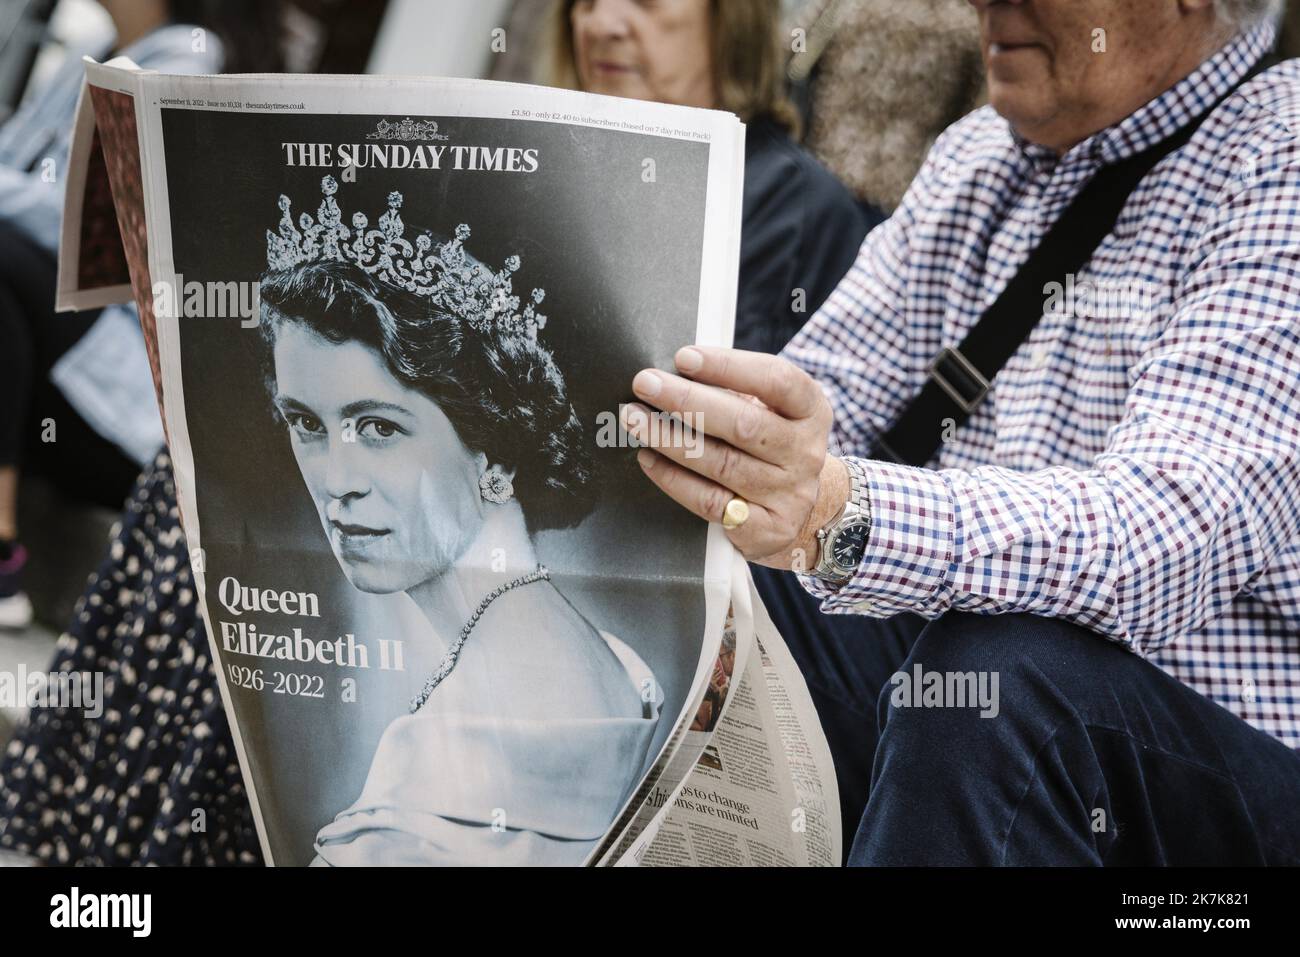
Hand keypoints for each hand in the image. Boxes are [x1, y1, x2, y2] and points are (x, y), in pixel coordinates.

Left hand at [623, 346, 848, 569]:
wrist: (802, 511)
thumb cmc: (770, 445)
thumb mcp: (771, 412)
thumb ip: (735, 391)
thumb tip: (672, 373)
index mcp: (811, 412)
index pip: (777, 380)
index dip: (729, 367)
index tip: (684, 358)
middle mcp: (805, 453)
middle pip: (744, 424)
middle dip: (686, 401)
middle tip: (644, 384)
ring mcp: (789, 494)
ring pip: (721, 464)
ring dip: (670, 439)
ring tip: (635, 419)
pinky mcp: (767, 529)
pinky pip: (710, 502)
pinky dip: (674, 480)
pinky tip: (649, 460)